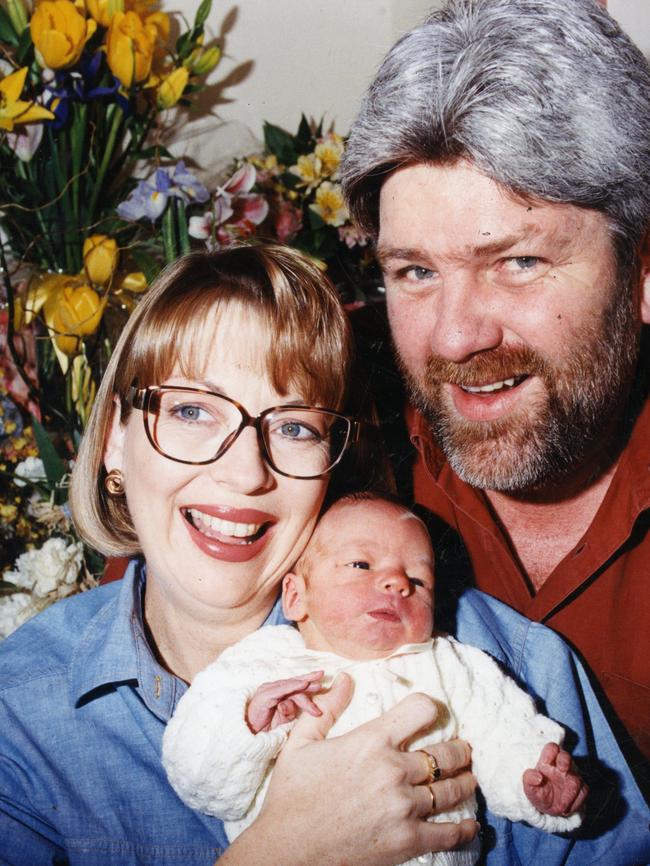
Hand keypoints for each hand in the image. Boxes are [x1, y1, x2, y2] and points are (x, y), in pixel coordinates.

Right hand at [221, 675, 477, 865]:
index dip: (429, 708)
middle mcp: (393, 770)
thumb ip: (326, 707)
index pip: (421, 710)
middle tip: (464, 750)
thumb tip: (345, 678)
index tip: (432, 714)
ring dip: (465, 782)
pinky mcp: (407, 841)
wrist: (287, 851)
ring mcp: (403, 807)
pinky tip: (469, 824)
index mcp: (371, 741)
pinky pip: (448, 832)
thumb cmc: (291, 795)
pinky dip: (463, 828)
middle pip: (445, 752)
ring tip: (469, 779)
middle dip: (459, 749)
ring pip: (451, 789)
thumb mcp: (300, 743)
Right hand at [246, 671, 324, 732]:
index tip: (321, 682)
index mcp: (277, 694)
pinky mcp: (264, 696)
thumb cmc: (264, 730)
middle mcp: (272, 690)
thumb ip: (289, 712)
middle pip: (293, 682)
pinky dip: (293, 686)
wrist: (247, 739)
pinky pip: (281, 690)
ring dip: (304, 685)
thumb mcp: (281, 721)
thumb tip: (298, 706)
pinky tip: (303, 684)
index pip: (294, 686)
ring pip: (289, 685)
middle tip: (322, 676)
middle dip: (308, 680)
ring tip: (316, 684)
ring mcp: (267, 691)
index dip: (307, 683)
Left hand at [523, 742, 587, 815]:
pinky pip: (584, 790)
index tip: (547, 762)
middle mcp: (561, 766)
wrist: (548, 809)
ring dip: (570, 792)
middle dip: (565, 760)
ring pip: (577, 778)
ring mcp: (572, 776)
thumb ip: (529, 779)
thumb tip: (537, 776)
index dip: (551, 751)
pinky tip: (567, 809)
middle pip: (566, 756)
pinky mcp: (581, 787)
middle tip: (563, 769)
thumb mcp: (529, 788)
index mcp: (547, 762)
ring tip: (562, 806)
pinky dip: (577, 801)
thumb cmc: (538, 793)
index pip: (552, 748)